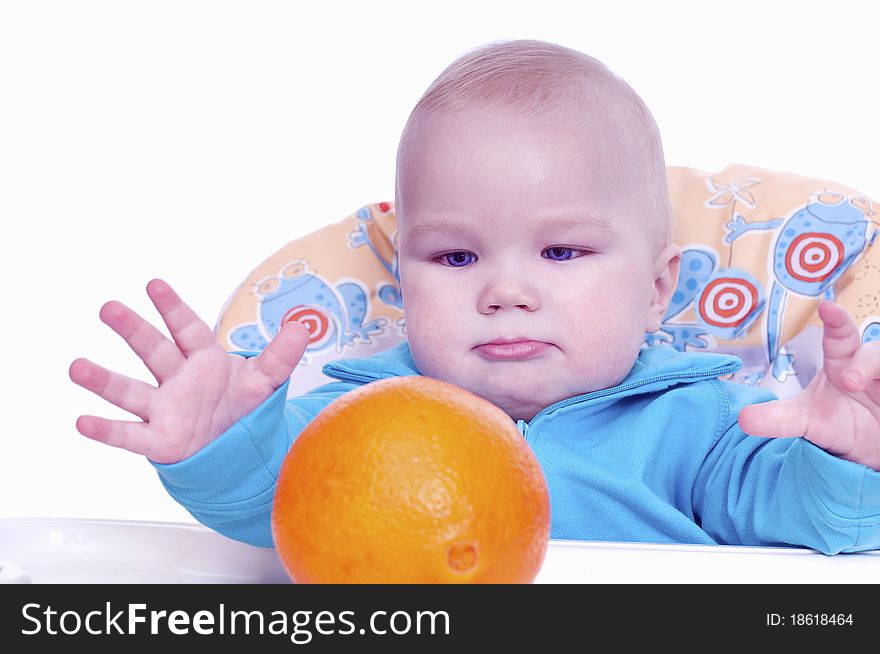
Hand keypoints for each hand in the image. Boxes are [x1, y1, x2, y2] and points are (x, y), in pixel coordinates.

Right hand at [70, 279, 308, 463]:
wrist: (235, 448)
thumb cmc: (241, 407)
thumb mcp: (265, 381)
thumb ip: (281, 356)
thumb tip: (303, 327)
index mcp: (204, 359)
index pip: (187, 329)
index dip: (173, 308)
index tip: (153, 284)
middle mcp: (178, 379)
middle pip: (153, 351)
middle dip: (133, 330)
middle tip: (109, 308)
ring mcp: (164, 408)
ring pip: (131, 390)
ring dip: (104, 380)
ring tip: (76, 367)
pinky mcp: (158, 440)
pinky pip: (128, 434)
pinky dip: (106, 430)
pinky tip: (82, 421)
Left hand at [738, 301, 879, 469]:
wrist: (869, 452)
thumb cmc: (838, 424)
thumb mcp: (807, 423)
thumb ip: (777, 420)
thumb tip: (744, 419)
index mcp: (844, 363)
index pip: (840, 336)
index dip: (836, 320)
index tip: (827, 307)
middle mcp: (872, 366)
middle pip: (876, 352)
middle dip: (867, 363)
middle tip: (851, 381)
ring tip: (861, 385)